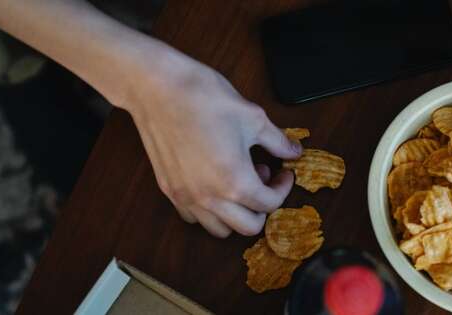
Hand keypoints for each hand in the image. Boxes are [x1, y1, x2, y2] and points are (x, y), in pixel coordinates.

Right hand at [123, 52, 301, 237]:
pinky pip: (193, 217)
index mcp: (235, 181)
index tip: (284, 173)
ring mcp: (185, 196)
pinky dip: (209, 210)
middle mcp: (209, 197)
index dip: (283, 188)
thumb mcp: (253, 117)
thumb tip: (294, 151)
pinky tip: (213, 184)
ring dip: (236, 213)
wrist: (157, 88)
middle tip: (264, 179)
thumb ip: (278, 141)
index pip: (269, 204)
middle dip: (262, 207)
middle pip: (248, 227)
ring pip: (219, 229)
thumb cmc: (205, 98)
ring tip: (238, 181)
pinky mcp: (169, 189)